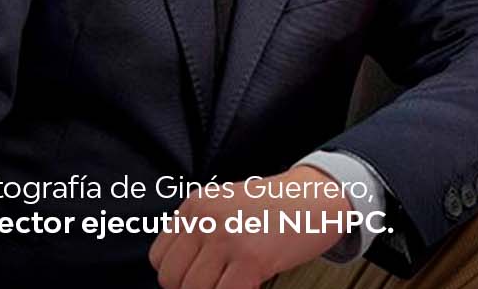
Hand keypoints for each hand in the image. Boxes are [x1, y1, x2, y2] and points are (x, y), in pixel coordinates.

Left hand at [149, 165, 353, 288]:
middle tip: (220, 283)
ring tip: (236, 282)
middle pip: (171, 278)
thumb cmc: (277, 207)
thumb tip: (180, 275)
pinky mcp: (250, 258)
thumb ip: (200, 231)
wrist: (318, 197)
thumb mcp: (227, 205)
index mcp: (196, 205)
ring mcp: (226, 238)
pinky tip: (252, 284)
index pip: (159, 257)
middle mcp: (206, 218)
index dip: (178, 275)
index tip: (199, 276)